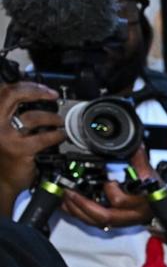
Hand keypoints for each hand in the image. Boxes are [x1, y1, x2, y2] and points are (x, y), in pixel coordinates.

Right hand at [0, 82, 64, 208]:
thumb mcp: (6, 128)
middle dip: (37, 92)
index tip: (44, 89)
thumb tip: (36, 95)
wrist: (3, 180)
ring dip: (52, 118)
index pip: (5, 91)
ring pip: (32, 117)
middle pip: (13, 96)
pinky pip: (43, 137)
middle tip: (53, 96)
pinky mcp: (18, 149)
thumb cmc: (7, 153)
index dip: (26, 86)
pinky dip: (56, 135)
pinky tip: (61, 136)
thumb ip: (14, 113)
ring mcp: (5, 136)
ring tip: (59, 122)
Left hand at [60, 147, 155, 228]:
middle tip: (71, 191)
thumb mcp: (150, 176)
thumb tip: (136, 145)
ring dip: (76, 209)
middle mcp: (127, 216)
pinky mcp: (109, 223)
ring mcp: (117, 221)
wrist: (157, 207)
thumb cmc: (155, 193)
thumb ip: (141, 161)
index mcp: (138, 204)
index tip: (107, 182)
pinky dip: (76, 212)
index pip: (121, 202)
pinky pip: (89, 221)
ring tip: (65, 196)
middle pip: (103, 216)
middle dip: (83, 204)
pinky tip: (66, 204)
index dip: (111, 191)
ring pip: (93, 221)